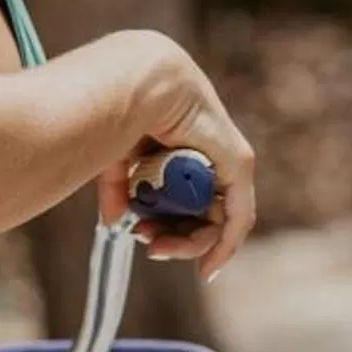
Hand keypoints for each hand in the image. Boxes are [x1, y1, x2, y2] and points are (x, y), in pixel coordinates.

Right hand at [95, 34, 256, 280]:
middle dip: (174, 236)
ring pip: (216, 217)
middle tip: (151, 247)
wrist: (134, 83)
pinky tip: (207, 268)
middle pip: (199, 209)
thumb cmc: (116, 108)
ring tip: (158, 248)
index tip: (143, 239)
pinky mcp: (237, 161)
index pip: (181, 194)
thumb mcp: (113, 157)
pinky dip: (225, 243)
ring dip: (188, 242)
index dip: (165, 223)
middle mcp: (206, 148)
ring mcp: (224, 154)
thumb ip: (116, 187)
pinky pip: (238, 214)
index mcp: (179, 141)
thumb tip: (114, 220)